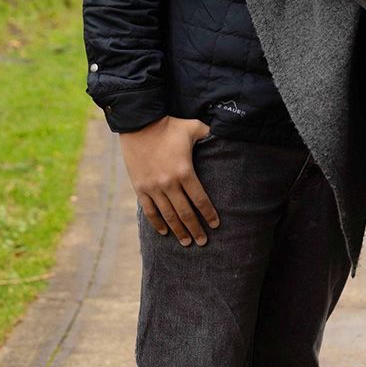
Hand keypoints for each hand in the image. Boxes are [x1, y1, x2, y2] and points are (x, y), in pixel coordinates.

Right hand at [119, 116, 217, 245]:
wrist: (139, 124)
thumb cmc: (169, 125)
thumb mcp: (194, 127)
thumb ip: (209, 134)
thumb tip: (226, 134)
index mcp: (185, 171)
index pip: (200, 199)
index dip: (209, 214)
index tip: (215, 225)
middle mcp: (169, 184)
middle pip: (185, 213)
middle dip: (195, 229)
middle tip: (203, 242)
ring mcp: (153, 188)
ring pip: (168, 216)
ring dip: (178, 231)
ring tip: (186, 242)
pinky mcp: (140, 188)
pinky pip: (150, 211)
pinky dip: (157, 223)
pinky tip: (164, 232)